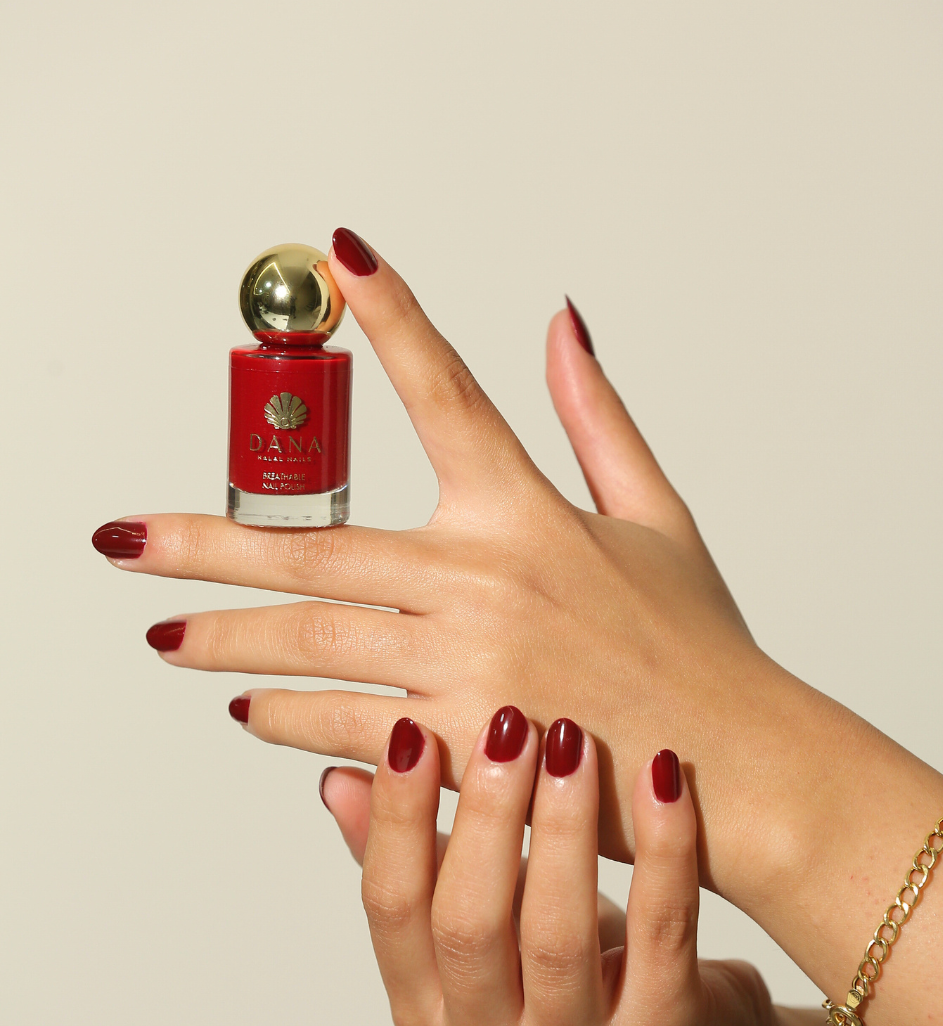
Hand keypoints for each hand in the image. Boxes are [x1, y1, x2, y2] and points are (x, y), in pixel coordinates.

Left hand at [93, 229, 858, 892]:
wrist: (734, 770)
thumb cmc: (698, 649)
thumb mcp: (659, 520)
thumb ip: (597, 419)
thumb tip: (562, 323)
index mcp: (532, 514)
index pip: (449, 391)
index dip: (398, 315)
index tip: (345, 255)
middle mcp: (487, 580)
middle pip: (317, 545)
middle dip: (206, 541)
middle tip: (124, 540)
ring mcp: (468, 666)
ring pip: (312, 638)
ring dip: (226, 638)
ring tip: (166, 636)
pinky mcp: (461, 747)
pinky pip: (347, 725)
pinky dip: (289, 718)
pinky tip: (248, 711)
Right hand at [324, 705, 771, 1025]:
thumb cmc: (564, 964)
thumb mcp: (485, 912)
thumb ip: (415, 856)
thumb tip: (340, 779)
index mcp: (423, 1010)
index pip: (391, 908)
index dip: (397, 817)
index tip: (411, 729)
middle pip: (468, 926)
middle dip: (486, 815)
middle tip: (508, 725)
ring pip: (558, 936)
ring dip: (563, 826)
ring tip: (574, 741)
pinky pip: (660, 934)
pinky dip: (662, 850)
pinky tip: (662, 779)